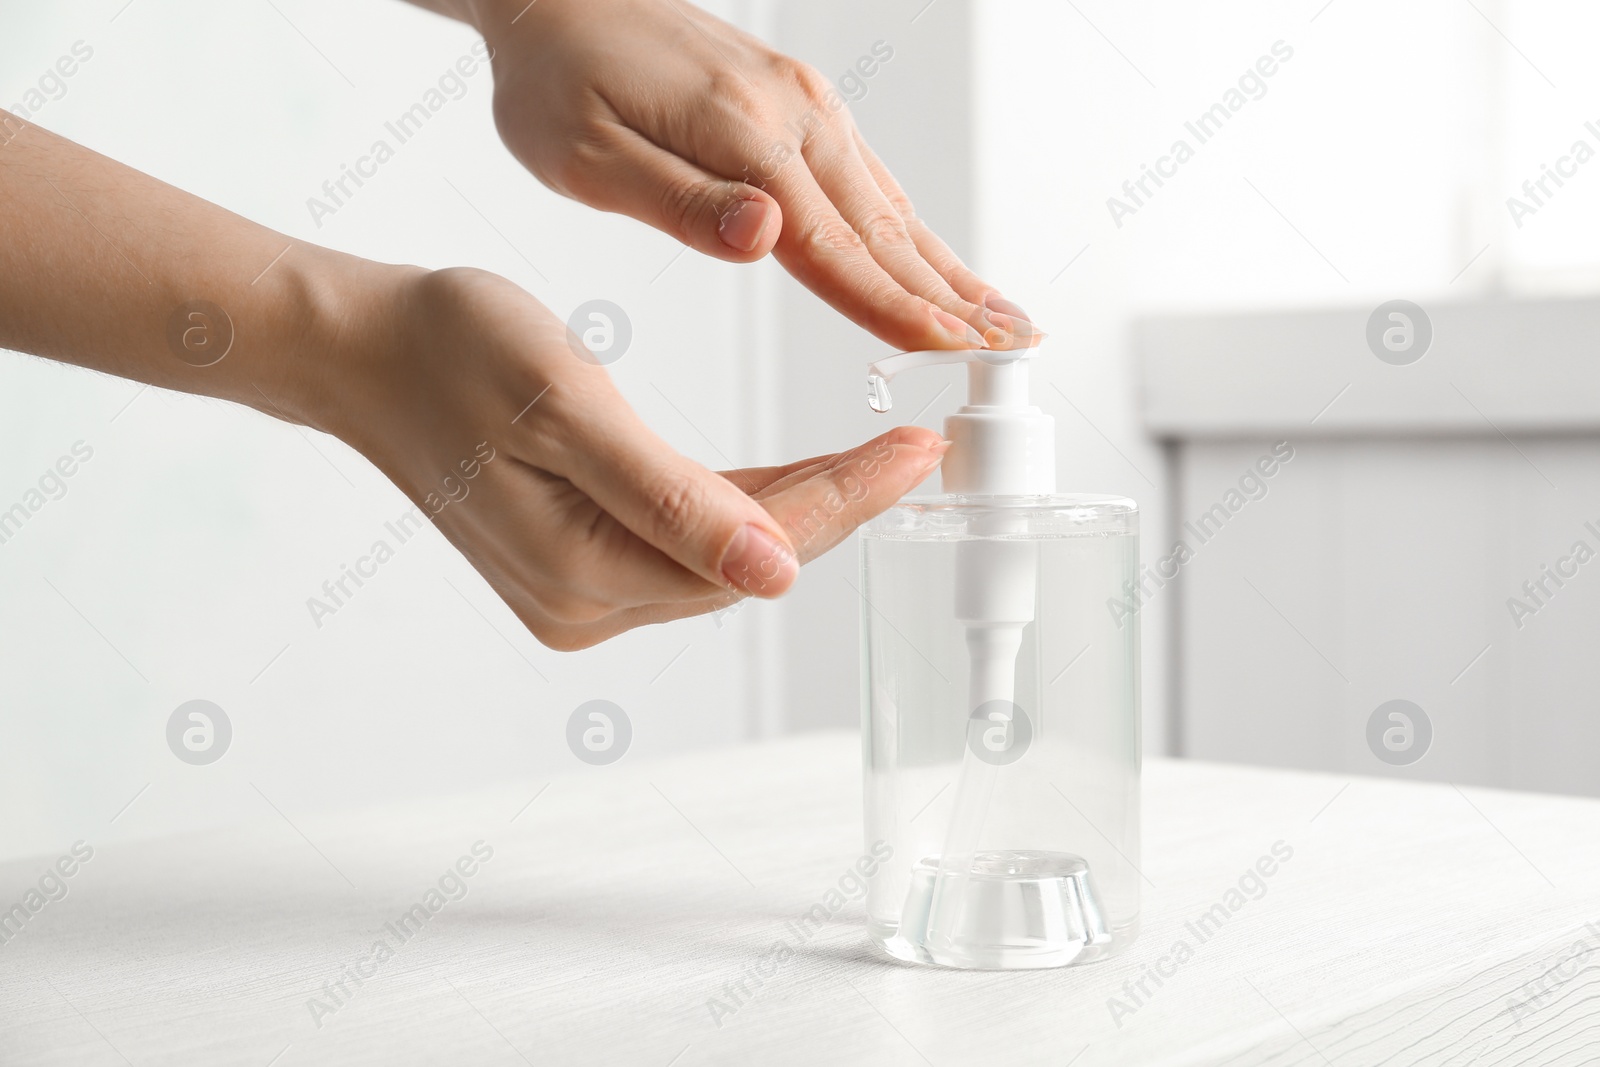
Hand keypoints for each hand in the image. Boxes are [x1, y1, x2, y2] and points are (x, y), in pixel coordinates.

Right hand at [329, 266, 947, 648]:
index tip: (919, 450)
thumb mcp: (568, 409)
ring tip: (875, 456)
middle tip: (917, 448)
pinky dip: (743, 506)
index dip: (849, 498)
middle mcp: (586, 605)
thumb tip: (776, 573)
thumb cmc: (452, 353)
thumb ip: (672, 499)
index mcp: (586, 572)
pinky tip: (792, 475)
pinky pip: (685, 544)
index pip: (757, 544)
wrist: (366, 354)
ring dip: (799, 506)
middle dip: (840, 504)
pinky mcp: (576, 569)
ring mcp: (578, 594)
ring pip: (724, 555)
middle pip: (750, 560)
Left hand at [462, 0, 1036, 351]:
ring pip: (891, 204)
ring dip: (950, 265)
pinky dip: (913, 227)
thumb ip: (681, 203)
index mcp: (745, 135)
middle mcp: (795, 113)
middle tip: (1016, 345)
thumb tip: (767, 237)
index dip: (898, 309)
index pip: (837, 248)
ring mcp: (805, 103)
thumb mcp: (589, 157)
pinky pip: (871, 177)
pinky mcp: (799, 101)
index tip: (954, 350)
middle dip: (954, 296)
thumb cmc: (557, 82)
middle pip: (886, 229)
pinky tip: (935, 257)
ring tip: (1002, 314)